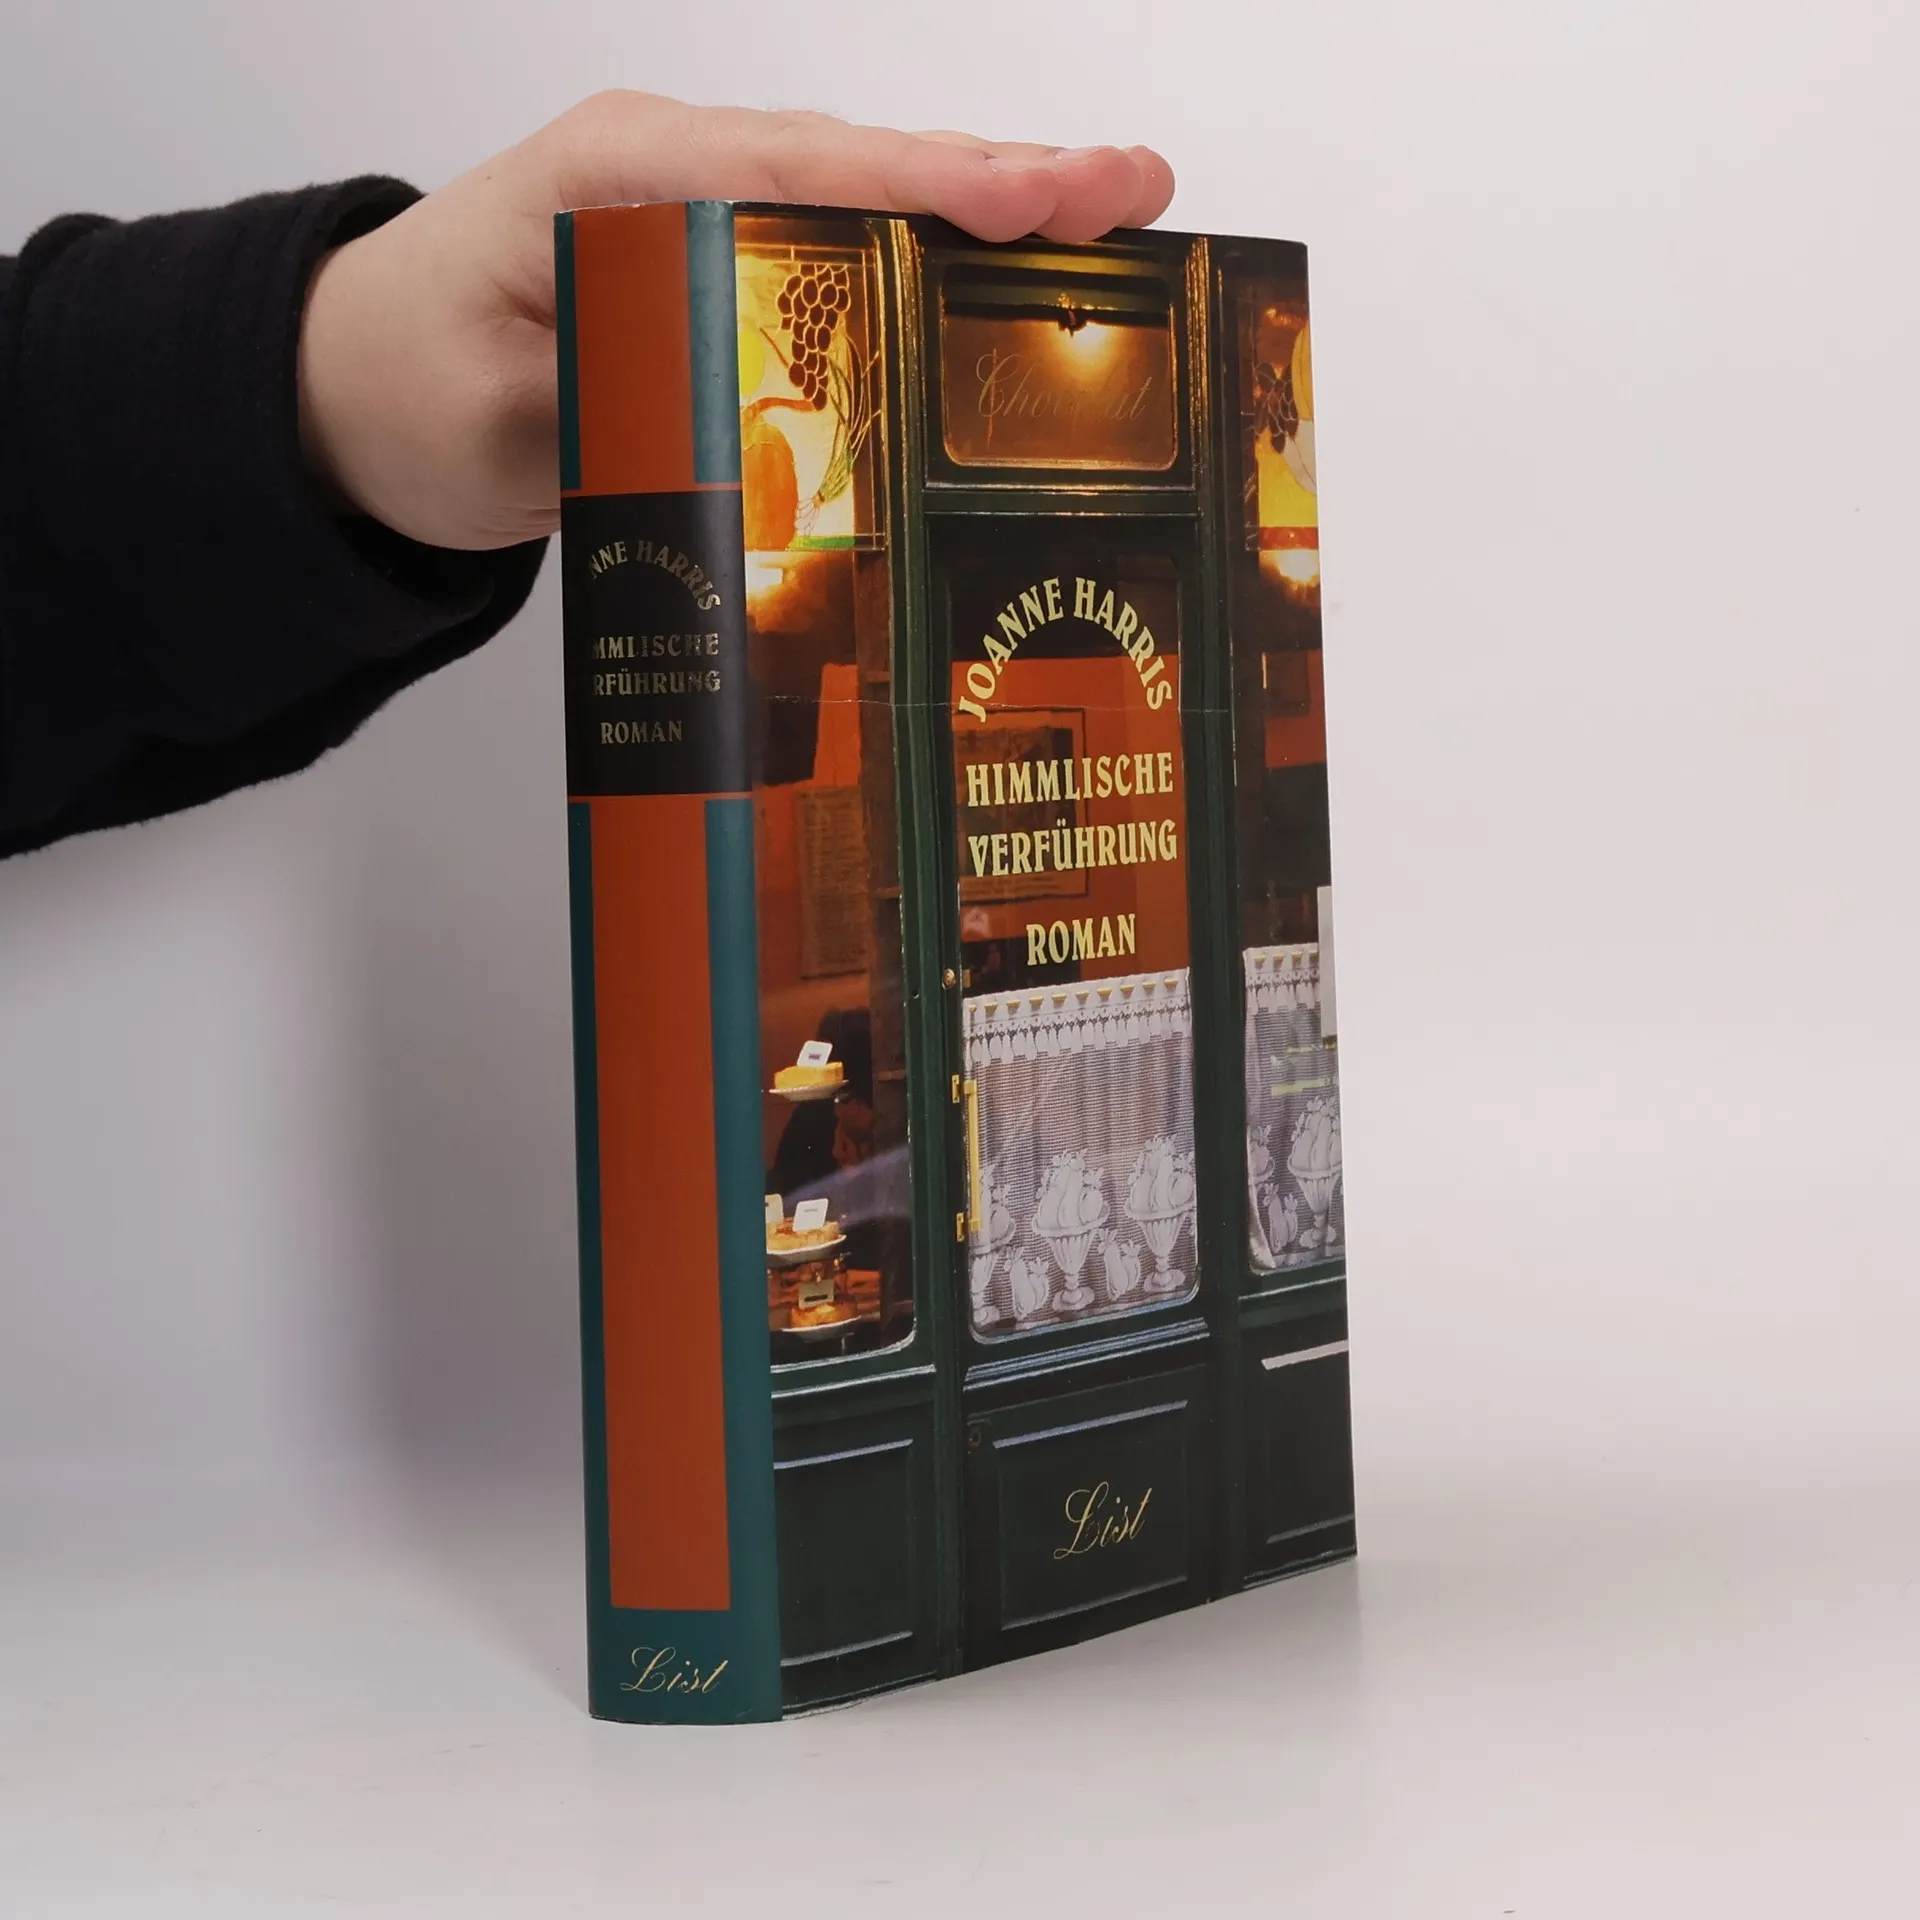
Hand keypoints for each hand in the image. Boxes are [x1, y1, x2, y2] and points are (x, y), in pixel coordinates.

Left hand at [297, 93, 1174, 550]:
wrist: (350, 399)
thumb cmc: (402, 385)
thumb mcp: (495, 419)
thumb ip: (613, 414)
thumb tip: (743, 441)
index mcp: (619, 176)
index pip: (797, 167)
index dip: (926, 184)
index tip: (1036, 197)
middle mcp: (676, 177)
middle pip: (863, 170)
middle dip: (1005, 180)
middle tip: (1136, 191)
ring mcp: (704, 224)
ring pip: (868, 210)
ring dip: (993, 220)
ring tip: (1116, 223)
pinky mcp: (720, 281)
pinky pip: (843, 264)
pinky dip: (935, 274)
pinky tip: (1016, 291)